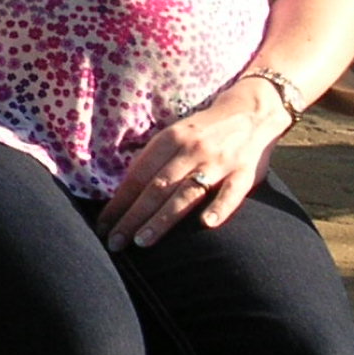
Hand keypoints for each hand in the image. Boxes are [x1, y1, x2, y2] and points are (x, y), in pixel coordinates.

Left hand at [98, 78, 290, 250]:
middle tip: (114, 242)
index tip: (102, 226)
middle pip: (156, 188)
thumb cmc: (203, 131)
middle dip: (132, 217)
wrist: (250, 111)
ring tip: (142, 242)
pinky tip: (206, 224)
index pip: (137, 176)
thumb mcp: (174, 135)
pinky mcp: (244, 173)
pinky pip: (232, 192)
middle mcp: (191, 150)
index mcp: (169, 140)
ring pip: (186, 193)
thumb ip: (154, 160)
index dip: (119, 202)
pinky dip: (219, 207)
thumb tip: (124, 192)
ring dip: (162, 219)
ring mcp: (218, 162)